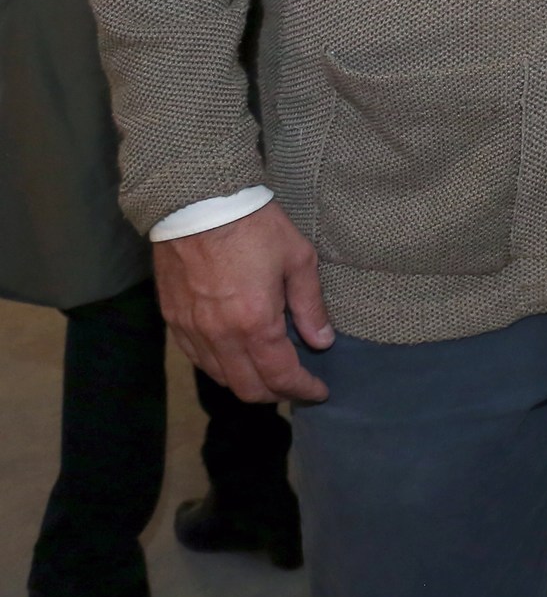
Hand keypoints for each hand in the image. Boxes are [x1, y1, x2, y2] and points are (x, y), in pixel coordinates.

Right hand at [155, 201, 333, 403]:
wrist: (198, 202)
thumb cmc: (255, 226)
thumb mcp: (297, 259)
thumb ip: (310, 305)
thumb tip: (322, 341)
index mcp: (255, 323)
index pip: (280, 375)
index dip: (303, 389)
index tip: (319, 391)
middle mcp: (220, 336)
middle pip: (247, 387)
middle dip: (275, 394)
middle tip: (296, 386)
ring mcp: (192, 330)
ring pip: (219, 377)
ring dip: (246, 383)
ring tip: (268, 374)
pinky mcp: (173, 320)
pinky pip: (196, 359)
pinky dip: (219, 367)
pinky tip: (235, 357)